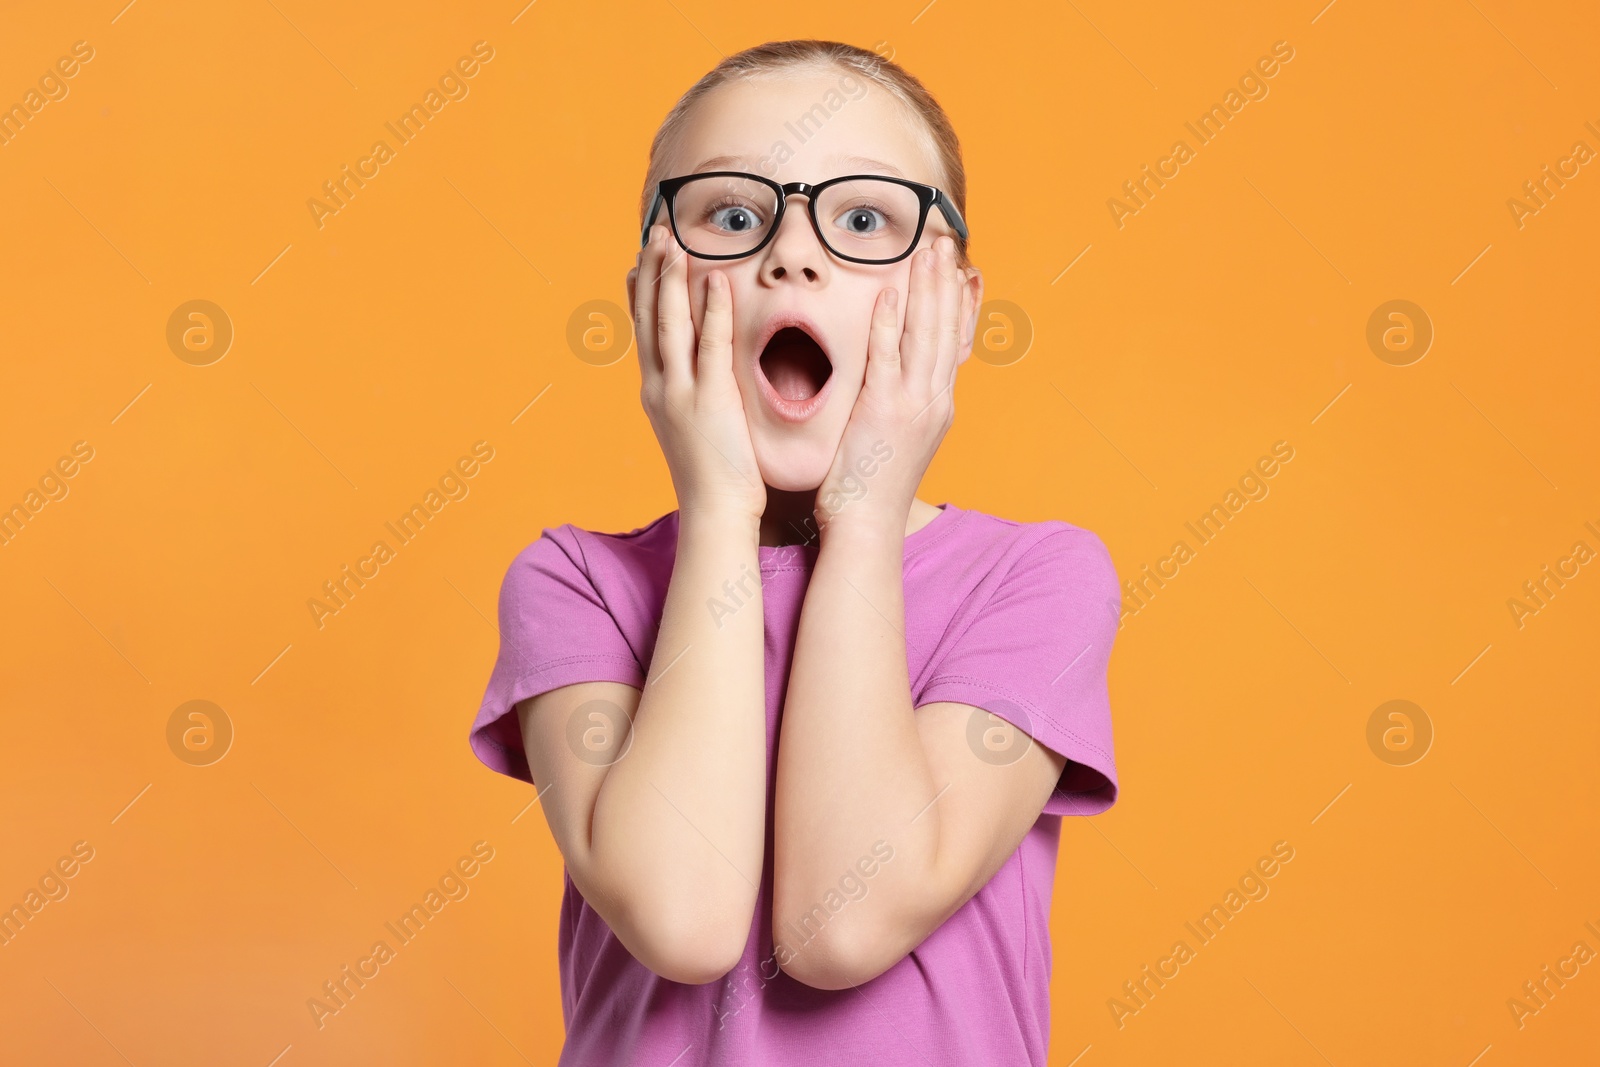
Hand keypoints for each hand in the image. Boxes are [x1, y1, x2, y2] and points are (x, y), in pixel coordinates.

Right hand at [628, 224, 766, 523]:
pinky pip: (711, 344)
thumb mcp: (694, 430)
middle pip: (649, 318)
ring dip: (672, 279)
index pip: (642, 332)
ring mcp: (681, 393)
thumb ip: (693, 398)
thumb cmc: (713, 478)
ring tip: (675, 241)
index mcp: (656, 393)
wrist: (715, 514)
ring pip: (670, 324)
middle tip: (655, 233)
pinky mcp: (710, 400)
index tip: (637, 261)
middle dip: (651, 272)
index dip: (638, 293)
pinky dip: (712, 309)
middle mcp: (660, 388)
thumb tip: (700, 380)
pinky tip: (714, 279)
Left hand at [814, 235, 970, 536]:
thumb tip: (898, 384)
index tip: (960, 268)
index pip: (954, 342)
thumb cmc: (871, 490)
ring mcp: (912, 404)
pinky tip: (892, 291)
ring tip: (928, 250)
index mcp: (937, 406)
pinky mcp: (884, 410)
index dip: (958, 302)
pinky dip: (892, 321)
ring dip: (927, 288)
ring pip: (925, 334)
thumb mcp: (898, 440)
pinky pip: (887, 356)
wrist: (867, 527)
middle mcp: (934, 400)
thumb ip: (902, 406)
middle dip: (946, 281)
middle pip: (945, 328)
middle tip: (946, 240)